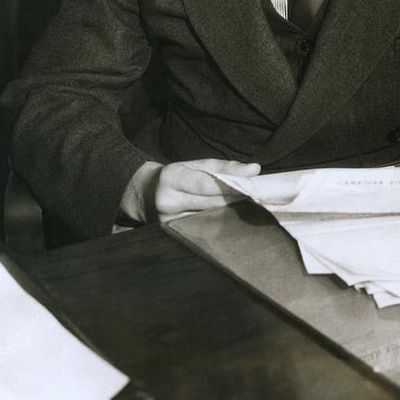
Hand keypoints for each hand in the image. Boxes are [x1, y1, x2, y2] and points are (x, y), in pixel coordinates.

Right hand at [120, 158, 260, 223]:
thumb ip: (224, 167)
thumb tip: (254, 169)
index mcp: (172, 178)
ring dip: (229, 215)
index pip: (205, 184)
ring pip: (208, 220)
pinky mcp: (172, 235)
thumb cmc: (175, 176)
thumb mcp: (194, 165)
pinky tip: (232, 222)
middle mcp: (168, 201)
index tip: (251, 187)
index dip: (230, 187)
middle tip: (257, 198)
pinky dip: (219, 225)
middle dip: (235, 201)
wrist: (143, 194)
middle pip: (210, 204)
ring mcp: (168, 222)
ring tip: (248, 210)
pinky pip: (202, 230)